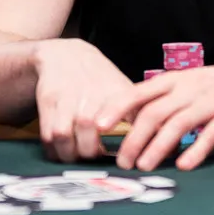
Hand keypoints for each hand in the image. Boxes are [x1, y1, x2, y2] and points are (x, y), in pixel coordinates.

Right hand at [34, 39, 133, 162]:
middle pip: (88, 127)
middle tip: (93, 157)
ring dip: (69, 153)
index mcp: (115, 91)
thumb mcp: (124, 90)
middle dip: (90, 151)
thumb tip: (166, 145)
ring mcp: (66, 97)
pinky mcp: (48, 102)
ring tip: (77, 156)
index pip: (124, 115)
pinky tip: (63, 152)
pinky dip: (54, 150)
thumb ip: (141, 116)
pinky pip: (47, 134)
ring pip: (63, 134)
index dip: (124, 138)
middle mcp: (90, 93)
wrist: (64, 55)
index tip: (124, 158)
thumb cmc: (100, 80)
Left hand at [94, 53, 213, 171]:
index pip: (139, 92)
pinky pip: (211, 135)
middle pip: (154, 113)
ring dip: (158, 147)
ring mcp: (211, 102)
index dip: (118, 108)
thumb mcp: (188, 84)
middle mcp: (189, 89)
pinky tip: (184, 166)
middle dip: (134, 138)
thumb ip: (163, 100)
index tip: (100, 125)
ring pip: (178, 124)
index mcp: (175, 80)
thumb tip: (131, 122)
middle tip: (122, 162)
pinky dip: (196, 151)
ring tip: (144, 166)